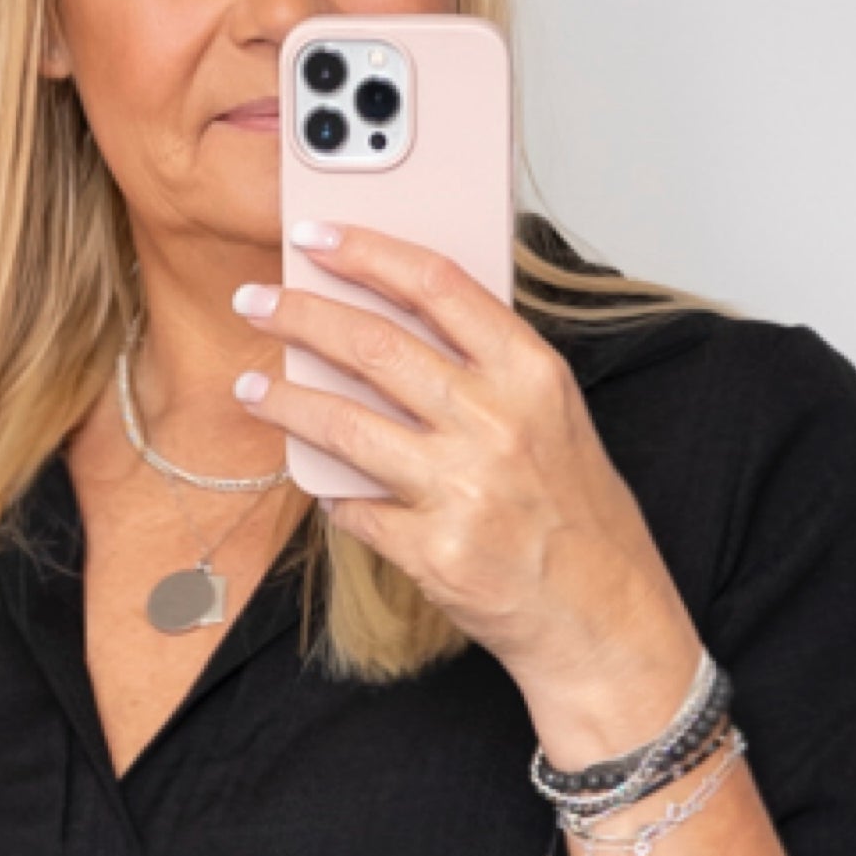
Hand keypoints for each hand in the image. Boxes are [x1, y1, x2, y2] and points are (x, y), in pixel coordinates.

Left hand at [228, 224, 698, 746]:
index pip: (437, 285)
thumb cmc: (578, 516)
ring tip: (250, 387)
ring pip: (343, 424)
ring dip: (283, 401)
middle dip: (300, 316)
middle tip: (256, 303)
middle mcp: (497, 423)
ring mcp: (462, 489)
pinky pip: (354, 508)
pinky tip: (314, 479)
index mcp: (531, 375)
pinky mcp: (432, 552)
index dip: (367, 251)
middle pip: (374, 345)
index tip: (317, 237)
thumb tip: (402, 327)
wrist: (604, 619)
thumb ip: (489, 370)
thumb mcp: (555, 418)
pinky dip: (328, 492)